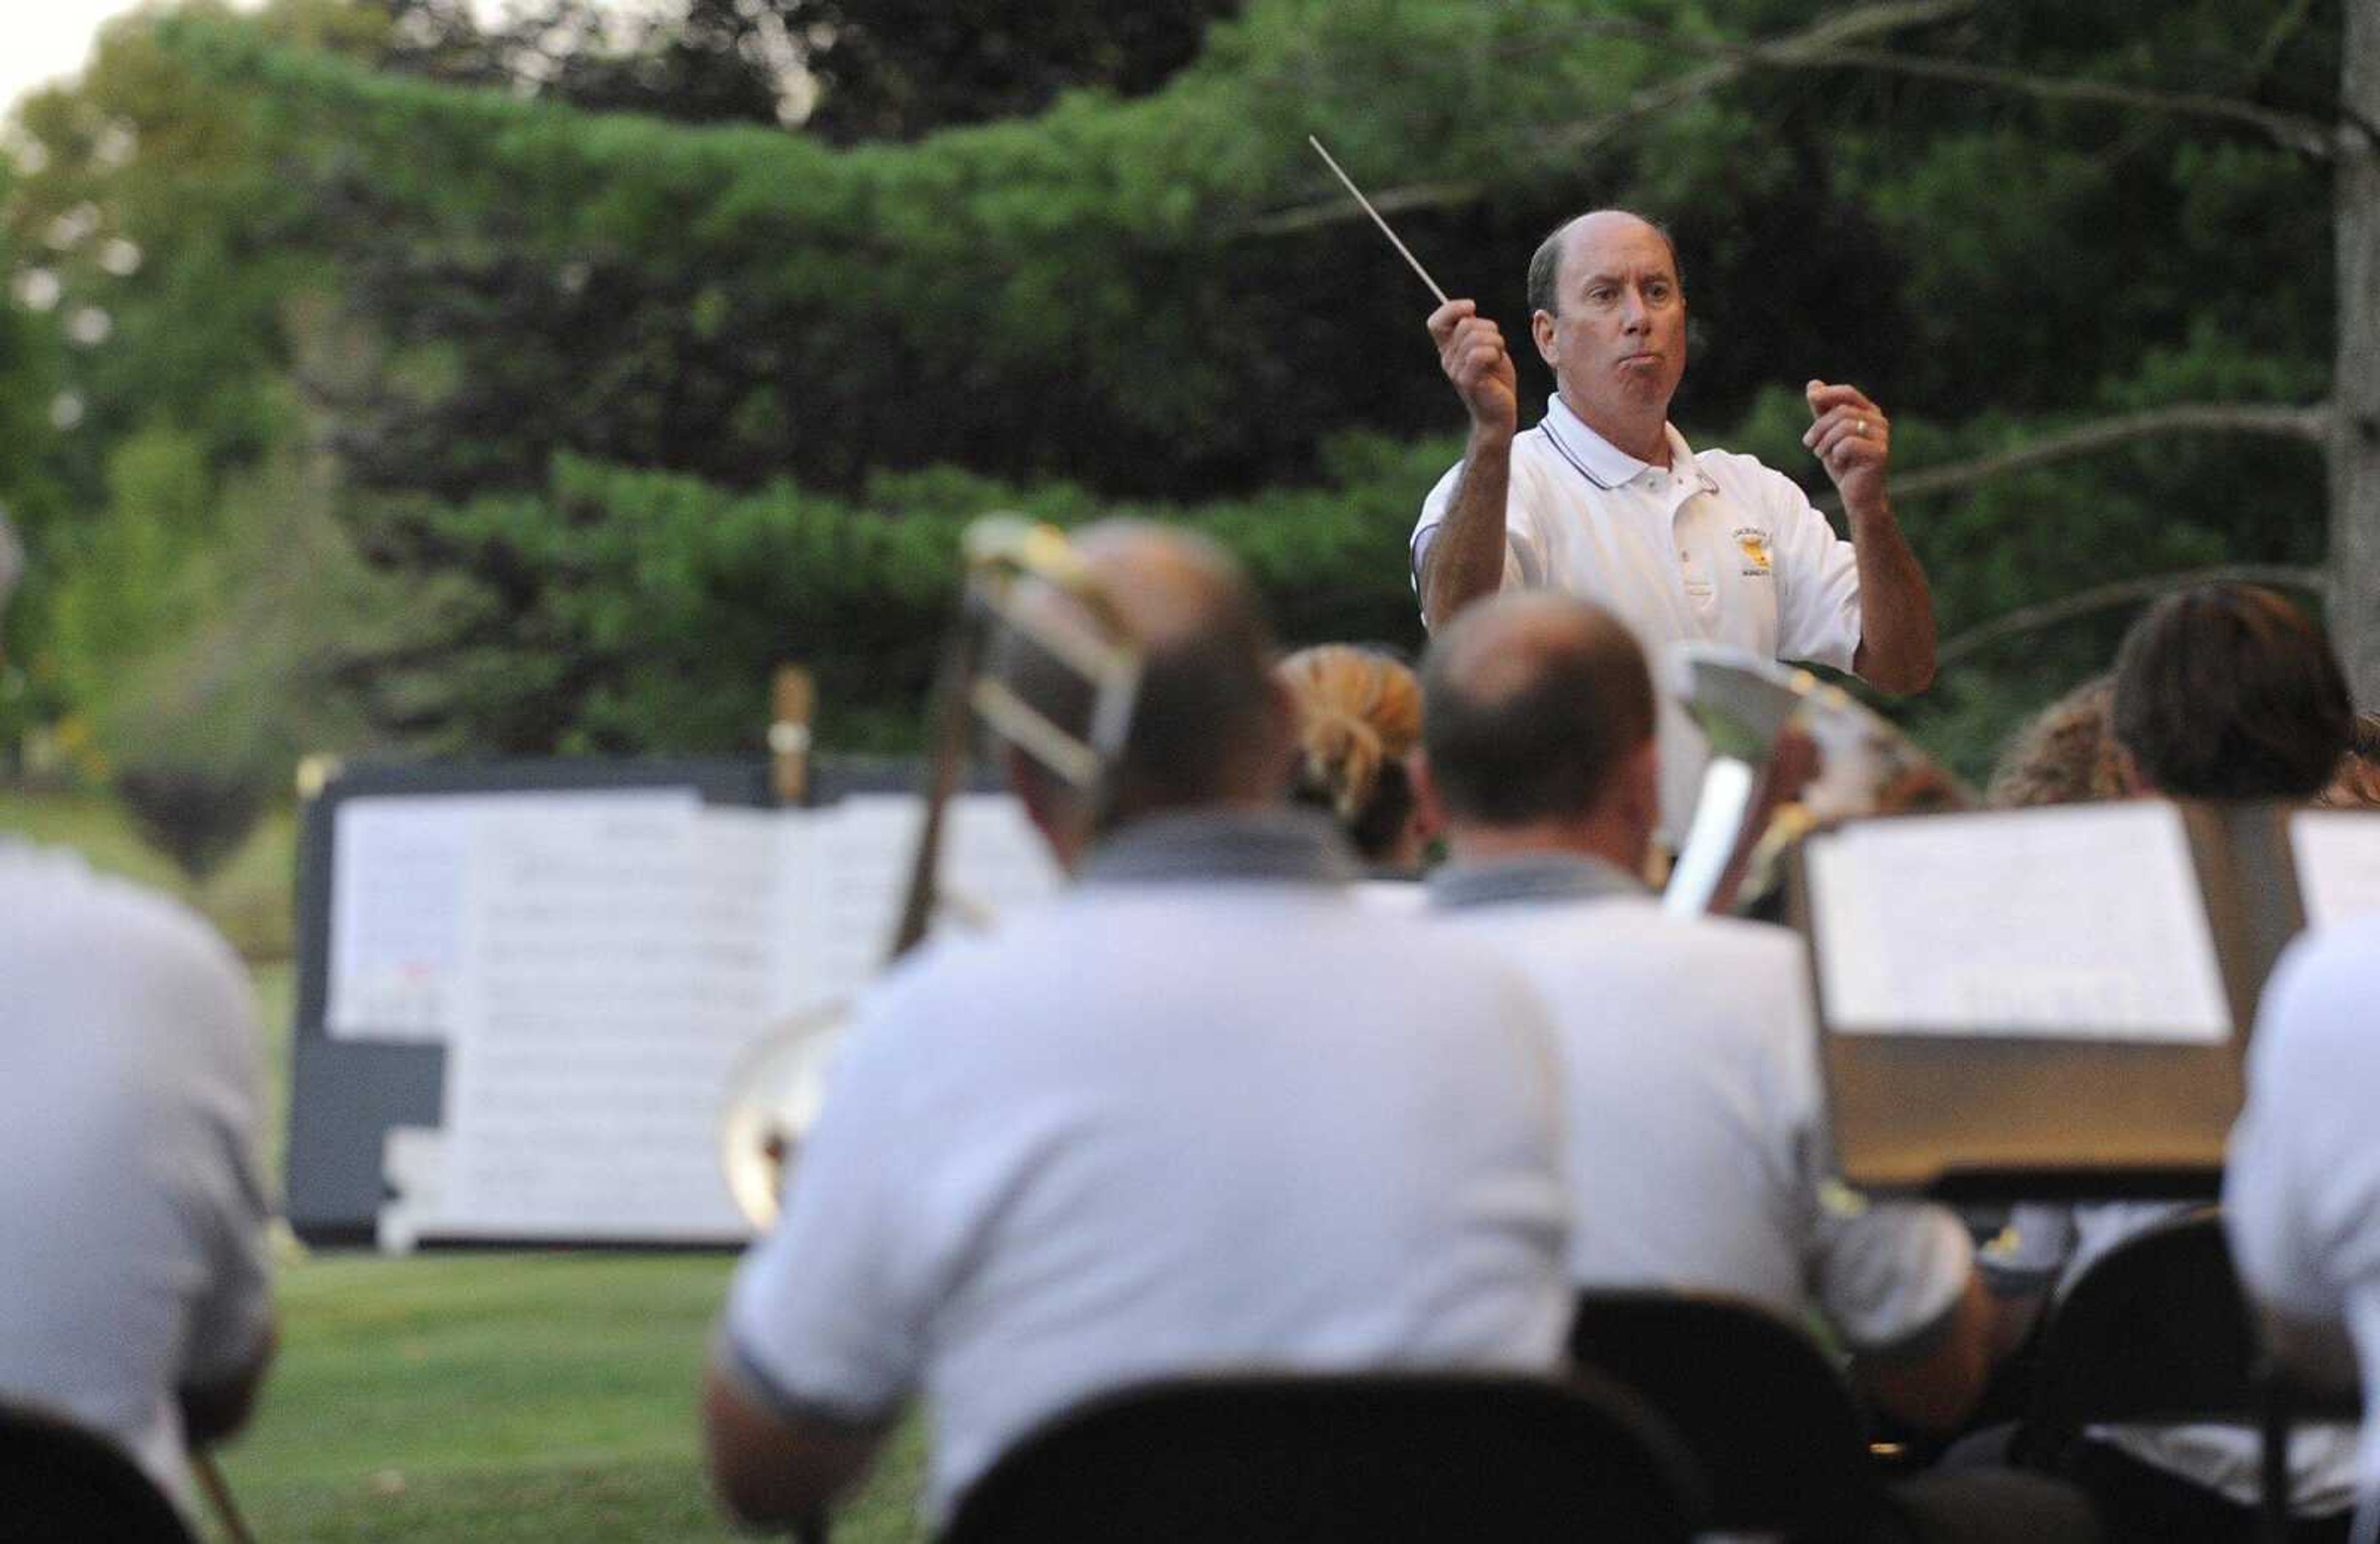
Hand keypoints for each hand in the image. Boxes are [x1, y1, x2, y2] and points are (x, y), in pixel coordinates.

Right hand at [1429, 299, 1517, 439]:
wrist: (1499, 414)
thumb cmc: (1495, 381)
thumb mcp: (1486, 349)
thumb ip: (1476, 331)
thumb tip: (1468, 310)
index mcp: (1448, 349)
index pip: (1436, 322)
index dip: (1452, 308)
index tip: (1471, 308)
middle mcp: (1447, 359)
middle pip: (1465, 324)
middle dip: (1489, 328)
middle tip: (1496, 345)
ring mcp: (1455, 370)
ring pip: (1476, 336)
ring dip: (1496, 341)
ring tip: (1498, 355)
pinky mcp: (1468, 380)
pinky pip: (1480, 354)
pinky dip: (1494, 353)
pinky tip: (1497, 363)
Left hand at [1803, 380, 1889, 511]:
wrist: (1858, 496)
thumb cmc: (1844, 466)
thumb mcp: (1827, 435)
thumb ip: (1822, 411)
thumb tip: (1813, 384)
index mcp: (1868, 413)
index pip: (1848, 392)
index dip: (1828, 393)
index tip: (1812, 399)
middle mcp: (1879, 421)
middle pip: (1841, 411)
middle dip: (1819, 427)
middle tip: (1809, 444)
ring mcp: (1882, 436)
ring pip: (1844, 426)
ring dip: (1825, 442)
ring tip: (1821, 455)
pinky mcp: (1880, 453)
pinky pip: (1848, 443)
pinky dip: (1836, 454)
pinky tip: (1840, 464)